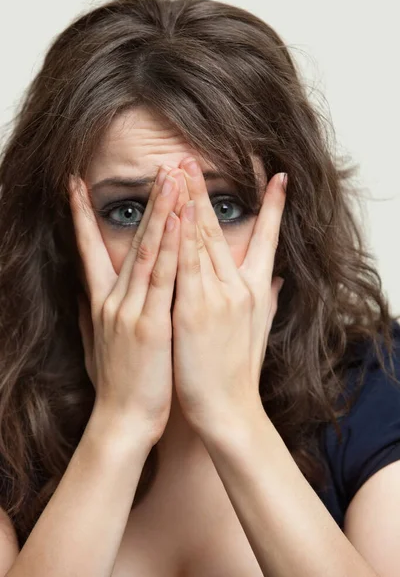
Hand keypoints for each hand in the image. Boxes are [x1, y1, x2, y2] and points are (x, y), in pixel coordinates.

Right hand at [69, 165, 180, 443]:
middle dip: (145, 202)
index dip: (80, 216)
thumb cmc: (119, 383)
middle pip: (129, 241)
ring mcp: (130, 310)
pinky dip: (169, 248)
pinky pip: (162, 279)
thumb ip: (96, 316)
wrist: (123, 420)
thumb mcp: (99, 344)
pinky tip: (178, 221)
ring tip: (170, 177)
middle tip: (157, 167)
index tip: (75, 186)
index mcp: (103, 303)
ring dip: (160, 212)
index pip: (89, 250)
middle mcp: (113, 300)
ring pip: (146, 251)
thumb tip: (87, 297)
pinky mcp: (150, 325)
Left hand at [172, 158, 286, 433]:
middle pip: (221, 231)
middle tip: (193, 158)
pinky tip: (175, 211)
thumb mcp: (260, 332)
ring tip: (179, 169)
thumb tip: (277, 279)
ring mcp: (217, 297)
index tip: (278, 177)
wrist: (227, 408)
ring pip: (201, 240)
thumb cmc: (238, 371)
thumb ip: (268, 301)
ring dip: (189, 202)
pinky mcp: (194, 310)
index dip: (275, 207)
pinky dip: (181, 237)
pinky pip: (186, 266)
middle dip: (206, 192)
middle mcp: (239, 287)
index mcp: (255, 291)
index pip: (268, 239)